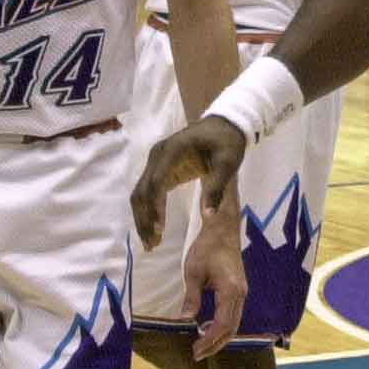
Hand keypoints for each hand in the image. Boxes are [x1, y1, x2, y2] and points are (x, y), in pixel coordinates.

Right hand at [131, 115, 244, 249]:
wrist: (224, 124)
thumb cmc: (227, 142)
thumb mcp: (228, 163)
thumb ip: (217, 188)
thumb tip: (209, 217)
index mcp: (172, 150)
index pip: (156, 182)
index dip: (155, 206)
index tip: (159, 229)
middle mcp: (157, 155)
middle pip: (142, 191)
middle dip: (144, 219)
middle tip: (153, 245)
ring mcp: (155, 161)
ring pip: (140, 194)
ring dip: (142, 218)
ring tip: (151, 243)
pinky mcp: (159, 168)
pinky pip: (147, 192)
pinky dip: (147, 210)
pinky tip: (154, 228)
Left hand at [181, 214, 246, 361]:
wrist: (223, 228)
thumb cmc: (206, 247)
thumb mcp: (193, 272)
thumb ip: (191, 297)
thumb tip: (185, 320)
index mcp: (230, 290)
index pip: (221, 324)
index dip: (209, 341)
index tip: (195, 350)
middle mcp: (240, 293)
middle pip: (232, 328)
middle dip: (215, 344)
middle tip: (197, 354)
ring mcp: (242, 291)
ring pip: (235, 322)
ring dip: (220, 337)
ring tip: (203, 346)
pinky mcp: (239, 289)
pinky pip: (234, 314)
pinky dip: (223, 327)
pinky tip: (210, 329)